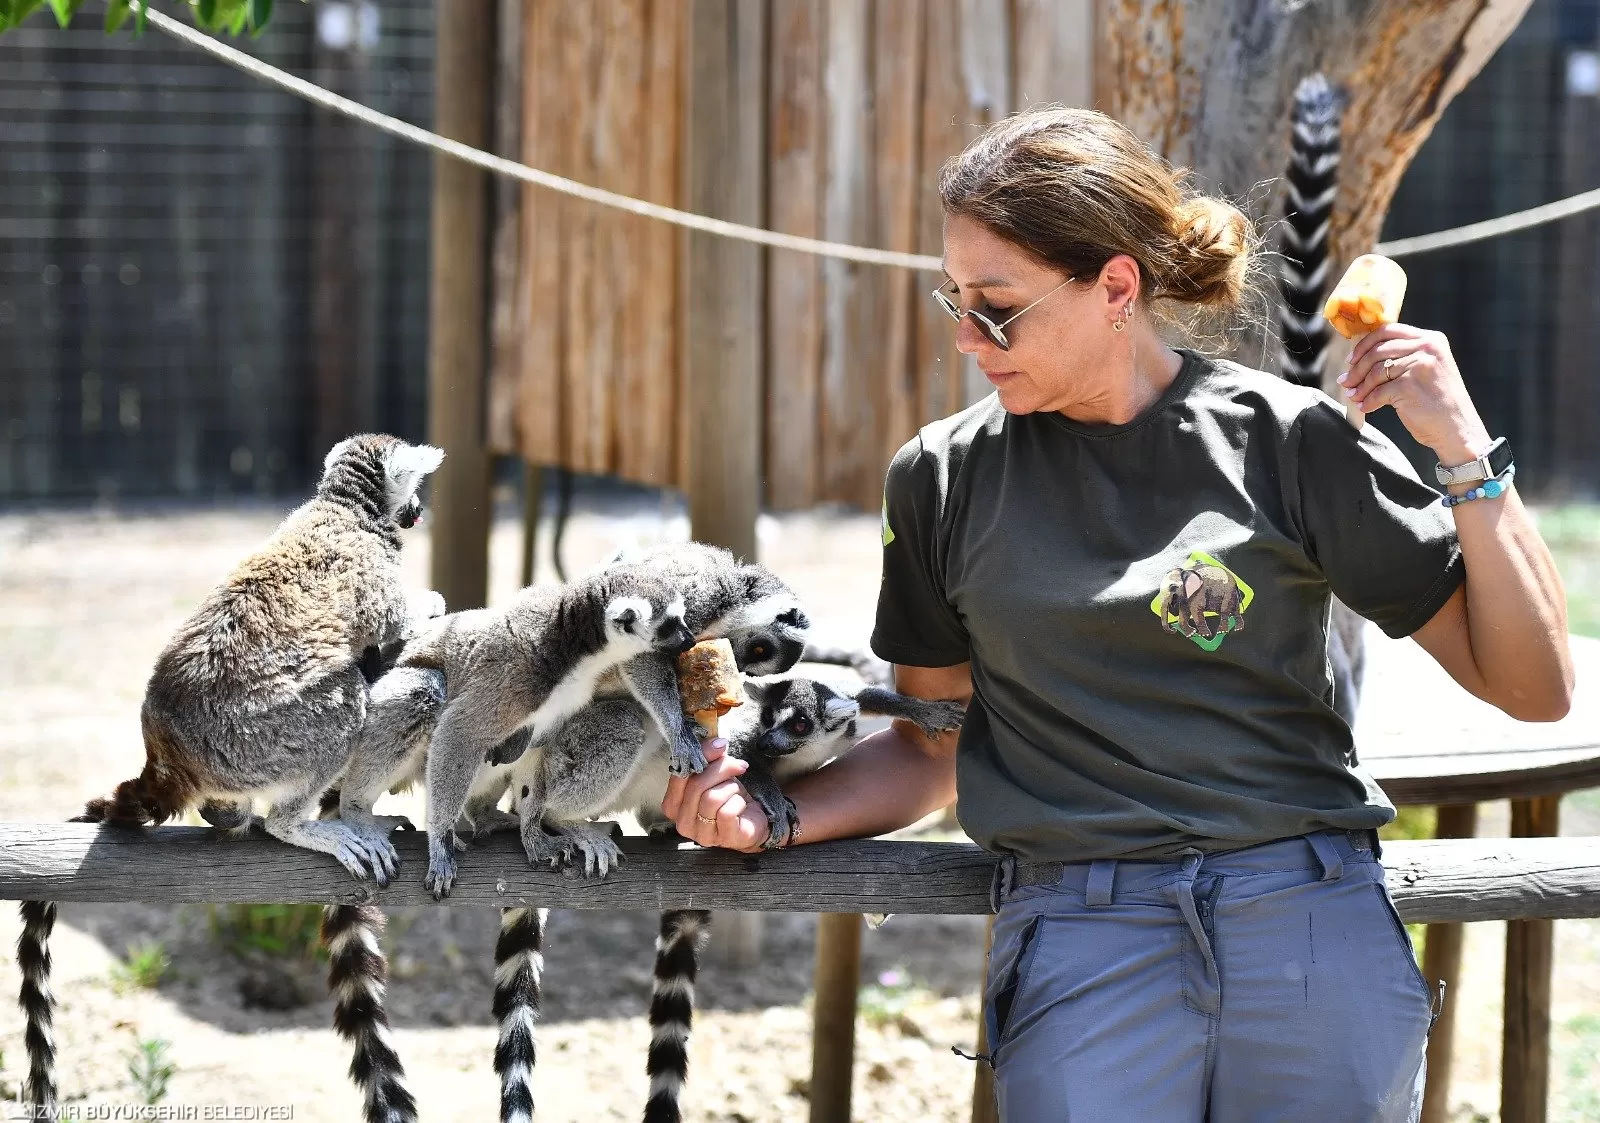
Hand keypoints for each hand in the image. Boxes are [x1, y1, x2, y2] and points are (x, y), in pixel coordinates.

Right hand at [660, 737, 769, 852]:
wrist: (751, 821)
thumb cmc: (728, 798)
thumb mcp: (715, 775)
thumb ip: (708, 760)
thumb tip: (716, 742)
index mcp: (673, 805)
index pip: (678, 775)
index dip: (700, 755)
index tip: (720, 745)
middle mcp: (682, 822)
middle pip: (696, 786)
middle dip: (720, 769)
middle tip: (737, 765)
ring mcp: (702, 834)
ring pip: (711, 798)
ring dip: (730, 787)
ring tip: (736, 790)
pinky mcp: (723, 839)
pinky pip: (727, 812)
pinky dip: (738, 802)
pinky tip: (741, 805)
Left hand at [1339, 324, 1493, 465]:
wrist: (1457, 428)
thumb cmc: (1438, 401)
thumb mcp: (1427, 368)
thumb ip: (1403, 356)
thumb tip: (1359, 358)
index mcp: (1431, 339)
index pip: (1388, 331)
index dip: (1364, 345)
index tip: (1352, 359)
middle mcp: (1427, 348)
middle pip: (1378, 351)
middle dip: (1357, 369)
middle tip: (1346, 382)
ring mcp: (1419, 366)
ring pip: (1375, 372)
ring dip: (1361, 387)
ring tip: (1354, 396)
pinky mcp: (1408, 386)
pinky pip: (1378, 392)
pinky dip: (1368, 401)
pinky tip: (1366, 407)